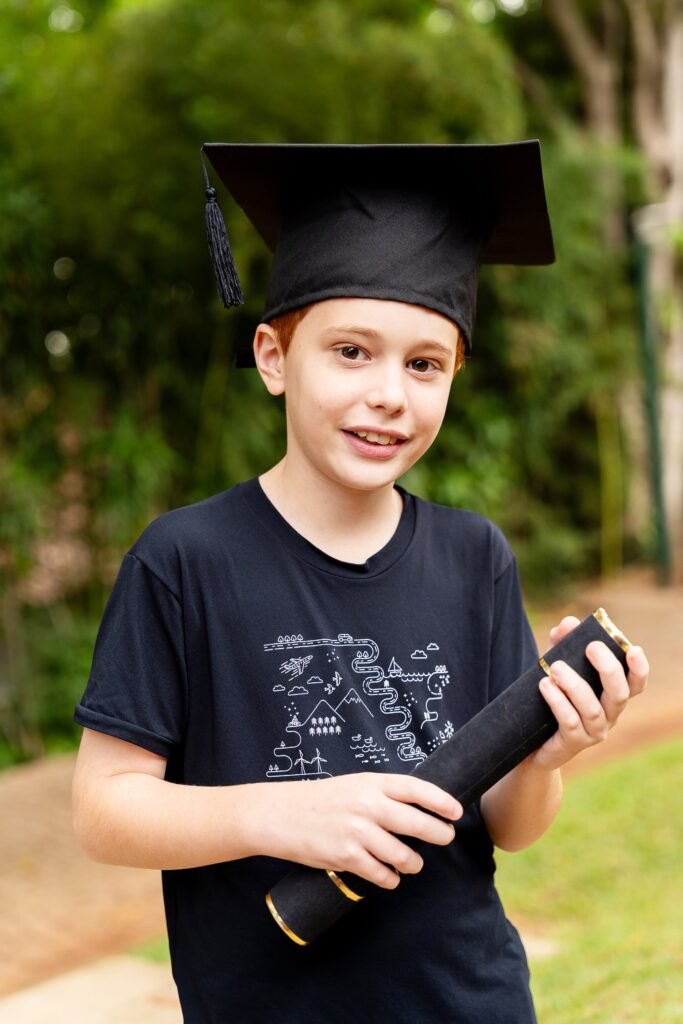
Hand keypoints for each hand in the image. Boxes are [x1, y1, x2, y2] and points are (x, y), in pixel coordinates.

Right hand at [257, 772, 461, 889]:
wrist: (280, 814)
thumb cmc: (319, 799)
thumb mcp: (353, 785)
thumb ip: (381, 794)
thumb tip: (415, 809)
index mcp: (370, 783)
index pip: (415, 788)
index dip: (440, 800)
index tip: (456, 810)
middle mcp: (367, 805)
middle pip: (416, 822)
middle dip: (438, 833)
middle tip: (446, 837)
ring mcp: (357, 832)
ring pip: (403, 854)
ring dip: (414, 863)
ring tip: (414, 864)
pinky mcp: (346, 857)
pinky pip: (381, 874)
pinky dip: (390, 879)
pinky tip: (391, 877)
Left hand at [531, 615, 648, 771]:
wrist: (530, 739)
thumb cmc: (550, 697)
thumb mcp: (555, 665)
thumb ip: (562, 643)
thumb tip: (569, 623)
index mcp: (611, 695)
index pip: (635, 683)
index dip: (639, 668)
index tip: (633, 649)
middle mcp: (609, 715)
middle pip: (619, 694)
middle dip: (608, 669)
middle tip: (591, 647)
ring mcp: (593, 732)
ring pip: (593, 709)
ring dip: (575, 685)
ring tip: (555, 667)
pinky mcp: (573, 743)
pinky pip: (570, 722)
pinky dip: (558, 702)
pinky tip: (545, 685)